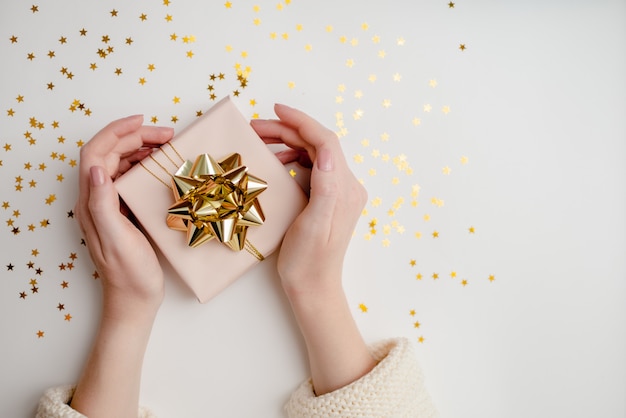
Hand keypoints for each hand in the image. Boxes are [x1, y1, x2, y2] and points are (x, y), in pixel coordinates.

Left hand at [71, 115, 173, 416]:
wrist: (135, 299)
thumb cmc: (129, 273)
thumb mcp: (116, 239)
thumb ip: (103, 204)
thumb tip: (96, 170)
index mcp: (92, 202)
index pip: (96, 153)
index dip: (116, 132)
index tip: (143, 122)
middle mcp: (97, 199)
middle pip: (109, 154)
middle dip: (135, 137)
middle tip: (166, 135)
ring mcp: (110, 205)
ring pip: (120, 164)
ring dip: (140, 149)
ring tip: (166, 147)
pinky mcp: (124, 212)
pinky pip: (130, 179)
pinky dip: (145, 167)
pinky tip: (162, 169)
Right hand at [252, 105, 374, 394]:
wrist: (313, 286)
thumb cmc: (308, 260)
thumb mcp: (315, 223)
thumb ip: (325, 186)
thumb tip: (326, 152)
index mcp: (343, 187)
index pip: (325, 141)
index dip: (301, 121)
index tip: (275, 109)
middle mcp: (345, 185)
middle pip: (317, 144)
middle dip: (287, 131)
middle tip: (255, 129)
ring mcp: (336, 192)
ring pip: (313, 154)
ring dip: (288, 143)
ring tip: (261, 143)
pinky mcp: (326, 200)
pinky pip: (310, 169)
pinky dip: (291, 160)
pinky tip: (275, 165)